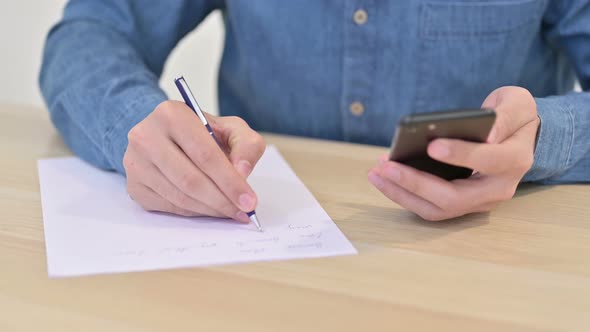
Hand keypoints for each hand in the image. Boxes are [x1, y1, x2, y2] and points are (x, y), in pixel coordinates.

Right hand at [123, 100, 264, 221]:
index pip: (205, 155)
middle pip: (190, 180)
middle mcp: (146, 136)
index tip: (249, 201)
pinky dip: (194, 212)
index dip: (230, 182)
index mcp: (171, 114)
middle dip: (222, 200)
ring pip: (179, 197)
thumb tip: (242, 173)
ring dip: (210, 209)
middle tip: (242, 211)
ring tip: (230, 211)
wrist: (168, 136)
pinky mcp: (134, 185)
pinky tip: (209, 208)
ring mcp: (136, 162)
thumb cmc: (202, 133)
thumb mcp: (230, 128)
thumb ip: (246, 145)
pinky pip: (169, 206)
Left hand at [368, 86, 539, 220]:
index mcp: (516, 160)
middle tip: (385, 166)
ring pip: (436, 209)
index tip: (432, 145)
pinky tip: (384, 175)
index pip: (489, 161)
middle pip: (454, 198)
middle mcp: (499, 189)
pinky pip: (429, 206)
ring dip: (402, 193)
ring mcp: (479, 201)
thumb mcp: (517, 104)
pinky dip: (404, 194)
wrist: (521, 138)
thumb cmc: (515, 117)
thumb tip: (487, 133)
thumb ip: (505, 116)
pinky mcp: (461, 204)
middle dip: (415, 183)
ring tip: (376, 171)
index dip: (461, 155)